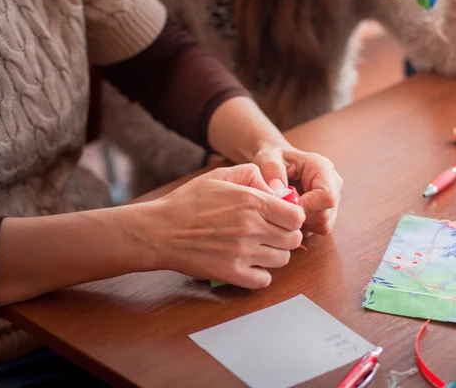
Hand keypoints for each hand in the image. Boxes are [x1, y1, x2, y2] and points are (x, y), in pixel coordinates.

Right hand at [145, 164, 304, 287]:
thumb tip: (275, 189)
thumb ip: (251, 174)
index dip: (293, 216)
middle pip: (293, 239)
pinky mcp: (231, 273)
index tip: (283, 217)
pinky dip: (261, 274)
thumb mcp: (219, 176)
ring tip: (259, 247)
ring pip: (282, 260)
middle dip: (286, 235)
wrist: (159, 231)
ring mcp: (242, 253)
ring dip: (275, 254)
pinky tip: (250, 264)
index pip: (296, 216)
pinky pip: (264, 280)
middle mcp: (251, 228)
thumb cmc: (188, 202)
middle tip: (272, 232)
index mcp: (251, 202)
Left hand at [254, 146, 342, 234]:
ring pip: (324, 225)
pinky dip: (303, 228)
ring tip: (285, 212)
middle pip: (326, 215)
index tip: (286, 206)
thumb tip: (278, 191)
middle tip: (281, 210)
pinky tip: (290, 217)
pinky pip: (319, 230)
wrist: (279, 162)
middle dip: (302, 218)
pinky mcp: (327, 213)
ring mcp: (333, 200)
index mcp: (322, 168)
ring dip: (302, 224)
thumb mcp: (268, 157)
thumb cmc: (274, 158)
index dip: (307, 207)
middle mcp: (333, 185)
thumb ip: (272, 170)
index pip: (327, 196)